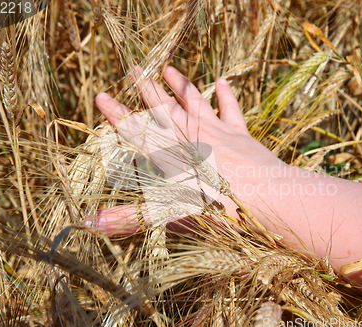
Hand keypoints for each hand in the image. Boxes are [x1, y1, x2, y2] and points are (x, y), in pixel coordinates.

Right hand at [90, 66, 287, 233]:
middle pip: (164, 109)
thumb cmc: (222, 211)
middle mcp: (193, 137)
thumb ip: (132, 218)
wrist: (270, 199)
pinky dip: (226, 95)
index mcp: (174, 156)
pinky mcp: (241, 134)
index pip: (138, 132)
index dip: (118, 114)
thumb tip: (90, 225)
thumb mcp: (173, 216)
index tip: (101, 96)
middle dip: (146, 89)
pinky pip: (230, 110)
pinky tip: (222, 81)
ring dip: (181, 85)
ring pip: (194, 102)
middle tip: (133, 68)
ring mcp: (218, 132)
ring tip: (169, 68)